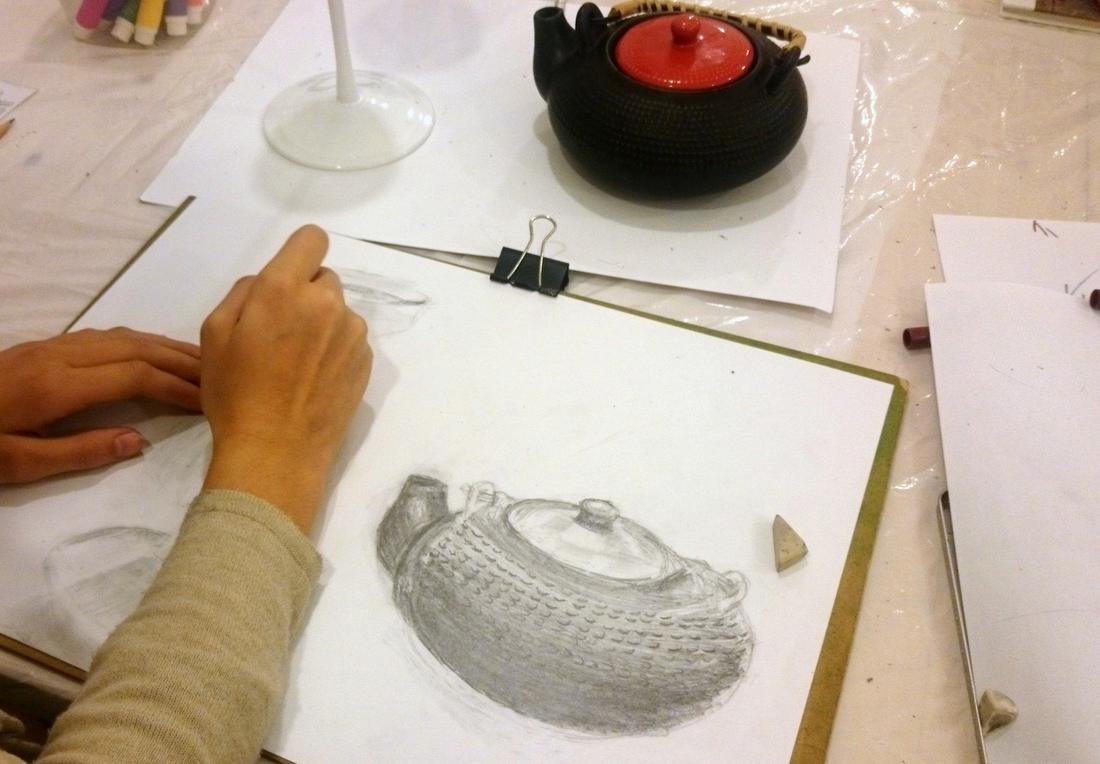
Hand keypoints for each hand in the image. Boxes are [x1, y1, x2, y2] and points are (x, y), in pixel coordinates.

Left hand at [0, 328, 200, 483]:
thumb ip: (79, 452)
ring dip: (163, 346)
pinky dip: (139, 341)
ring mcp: (51, 346)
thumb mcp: (19, 463)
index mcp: (56, 387)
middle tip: (216, 374)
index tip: (205, 401)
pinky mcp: (43, 346)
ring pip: (121, 336)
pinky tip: (150, 352)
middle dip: (180, 360)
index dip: (175, 386)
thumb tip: (136, 442)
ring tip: (196, 360)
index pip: (133, 376)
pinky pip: (104, 335)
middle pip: (135, 348)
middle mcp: (59, 356)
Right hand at [200, 225, 371, 531]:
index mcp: (285, 289)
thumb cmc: (236, 394)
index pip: (312, 239)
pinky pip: (349, 339)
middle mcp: (327, 303)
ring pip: (337, 311)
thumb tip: (266, 283)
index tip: (287, 278)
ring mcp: (353, 333)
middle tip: (280, 332)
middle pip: (323, 278)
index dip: (299, 254)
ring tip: (296, 362)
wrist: (276, 452)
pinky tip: (314, 379)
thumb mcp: (214, 334)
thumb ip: (244, 293)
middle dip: (304, 295)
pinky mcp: (366, 361)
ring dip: (321, 324)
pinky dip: (335, 349)